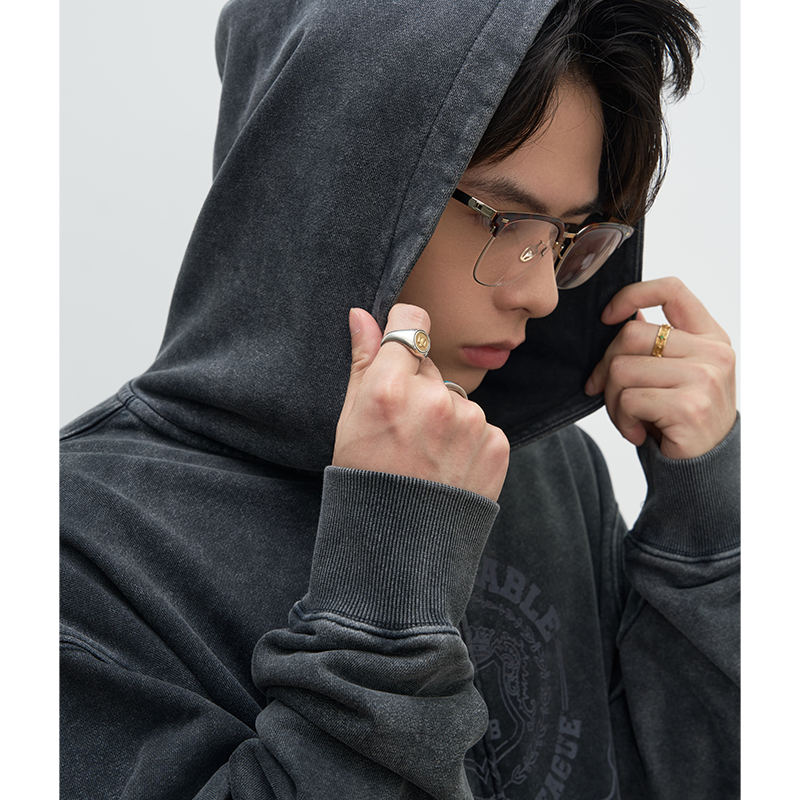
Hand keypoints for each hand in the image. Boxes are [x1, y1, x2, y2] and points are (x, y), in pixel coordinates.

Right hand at [333, 303, 509, 500]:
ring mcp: (470, 423)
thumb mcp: (350, 420)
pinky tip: (447, 468)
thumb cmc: (365, 481)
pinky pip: (481, 426)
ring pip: (457, 399)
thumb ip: (362, 362)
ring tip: (426, 456)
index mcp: (390, 389)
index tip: (402, 346)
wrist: (400, 546)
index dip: (405, 332)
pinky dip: (467, 441)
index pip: (411, 323)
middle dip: (419, 388)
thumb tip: (361, 315)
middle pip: (431, 368)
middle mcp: (434, 400)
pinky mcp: (496, 444)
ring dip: (445, 417)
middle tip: (403, 430)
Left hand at [585, 277, 735, 459]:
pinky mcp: (690, 406)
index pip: (672, 289)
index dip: (632, 295)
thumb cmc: (679, 418)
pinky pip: (628, 399)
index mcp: (710, 336)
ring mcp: (705, 378)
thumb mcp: (673, 374)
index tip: (607, 317)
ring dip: (612, 399)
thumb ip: (655, 344)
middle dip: (606, 366)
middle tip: (606, 392)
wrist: (703, 468)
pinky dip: (621, 419)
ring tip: (627, 417)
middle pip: (631, 335)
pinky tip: (637, 432)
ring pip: (622, 369)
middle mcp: (713, 352)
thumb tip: (624, 316)